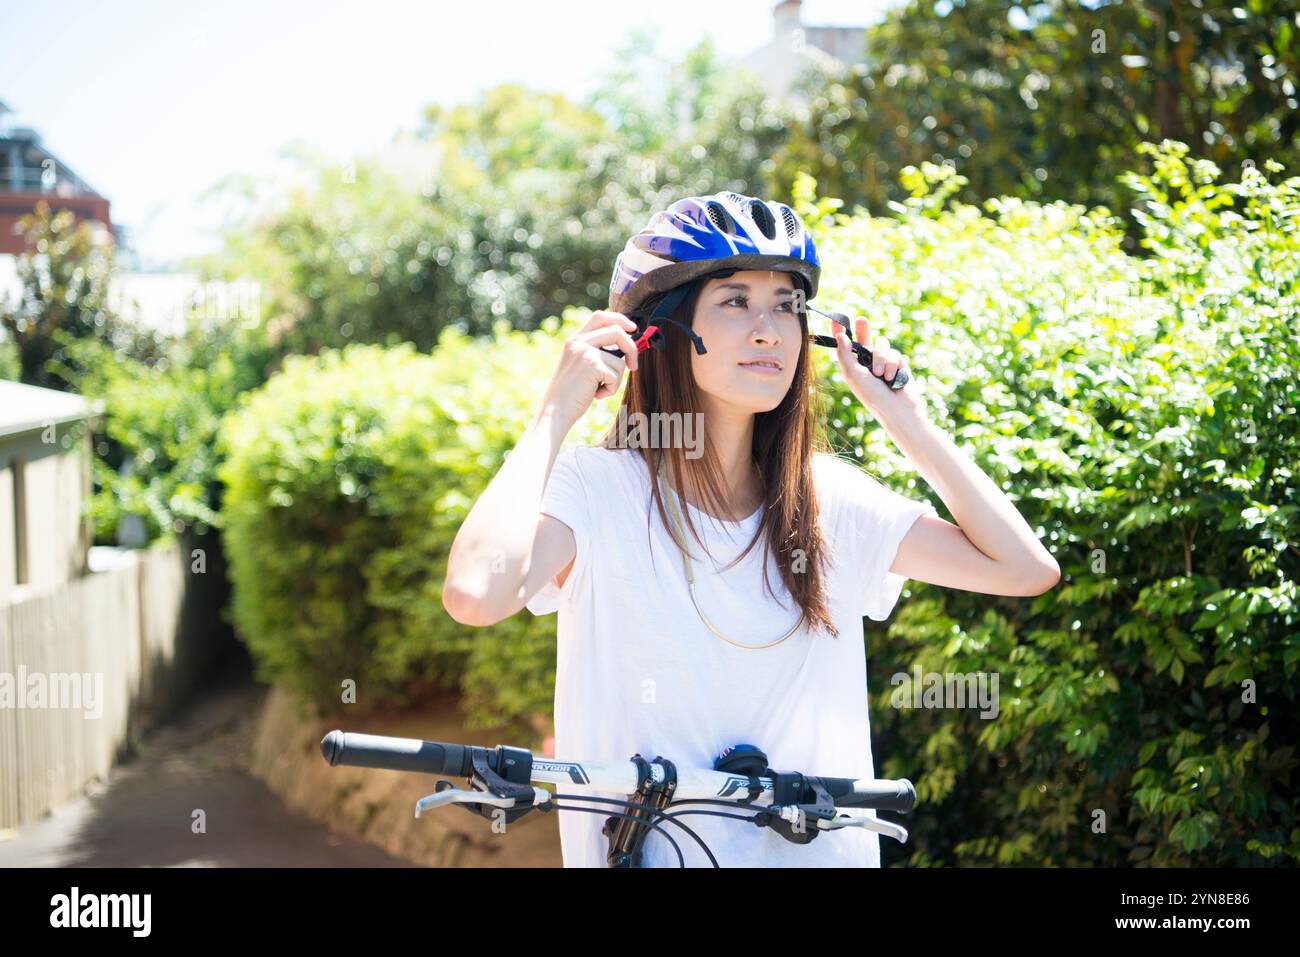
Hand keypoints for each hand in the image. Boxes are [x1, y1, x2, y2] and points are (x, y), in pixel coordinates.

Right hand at [539, 310, 639, 426]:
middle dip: (632, 348)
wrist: (556, 411)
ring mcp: (584, 351)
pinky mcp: (591, 364)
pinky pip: (616, 375)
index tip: (633, 328)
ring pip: (619, 360)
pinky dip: (611, 389)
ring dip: (615, 380)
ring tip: (598, 389)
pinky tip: (596, 395)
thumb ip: (597, 353)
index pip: (600, 317)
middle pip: (617, 331)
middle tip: (634, 366)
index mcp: (574, 340)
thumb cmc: (571, 394)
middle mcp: (578, 341)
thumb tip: (625, 348)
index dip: (620, 320)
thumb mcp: (581, 367)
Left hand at [833, 316, 928, 423]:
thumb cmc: (872, 395)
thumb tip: (840, 335)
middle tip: (860, 320)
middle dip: (864, 329)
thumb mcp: (854, 375)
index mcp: (853, 367)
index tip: (837, 321)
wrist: (898, 409)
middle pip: (865, 339)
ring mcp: (884, 363)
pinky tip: (893, 379)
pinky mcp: (898, 365)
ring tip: (881, 376)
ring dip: (882, 359)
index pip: (846, 346)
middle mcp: (867, 364)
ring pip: (883, 345)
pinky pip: (895, 354)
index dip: (842, 333)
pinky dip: (894, 365)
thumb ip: (845, 354)